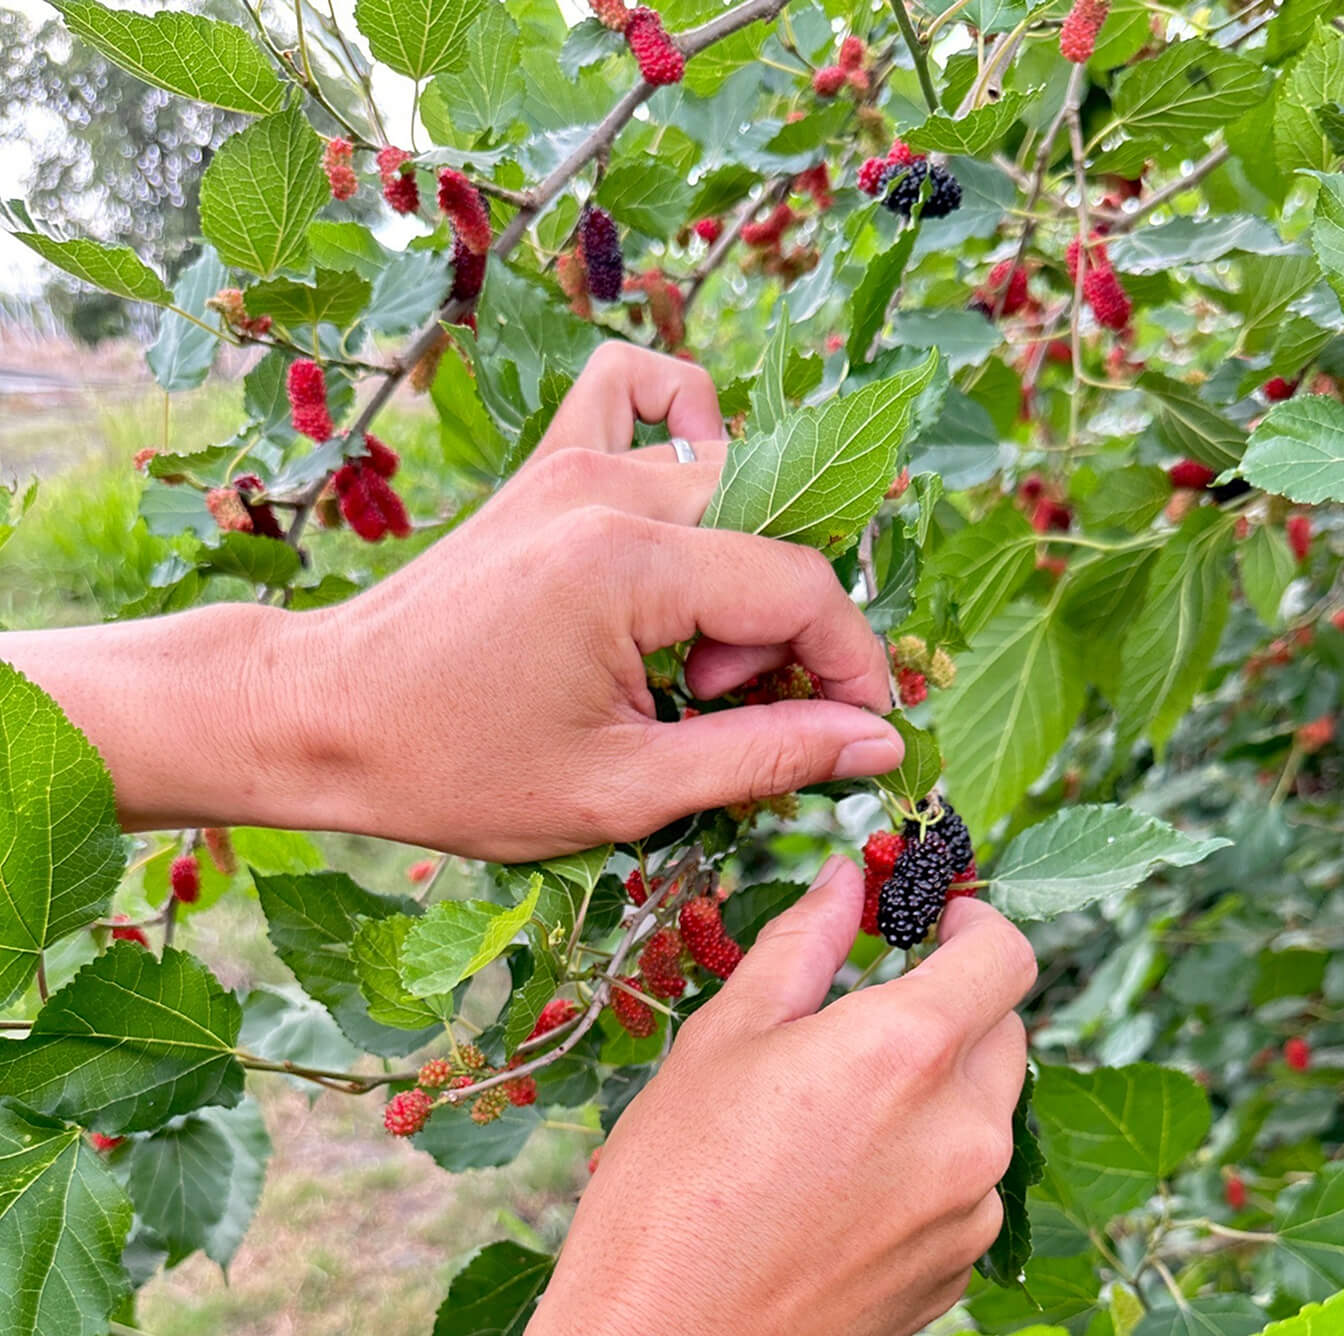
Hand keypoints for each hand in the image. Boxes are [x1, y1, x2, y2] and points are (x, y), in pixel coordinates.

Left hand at [293, 344, 901, 857]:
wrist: (325, 717)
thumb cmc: (454, 767)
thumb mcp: (625, 790)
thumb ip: (764, 756)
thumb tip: (875, 740)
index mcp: (625, 566)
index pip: (801, 588)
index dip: (850, 666)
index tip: (858, 732)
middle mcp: (607, 487)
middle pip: (778, 530)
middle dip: (790, 632)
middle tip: (721, 712)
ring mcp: (575, 461)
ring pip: (731, 475)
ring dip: (743, 569)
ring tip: (681, 660)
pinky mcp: (550, 464)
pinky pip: (643, 393)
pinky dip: (688, 437)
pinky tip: (679, 530)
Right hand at [515, 862, 1035, 1335]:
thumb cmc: (672, 1193)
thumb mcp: (721, 1043)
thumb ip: (801, 948)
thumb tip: (848, 880)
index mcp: (907, 1050)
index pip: (1006, 956)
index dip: (977, 925)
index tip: (935, 924)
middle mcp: (965, 1129)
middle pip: (1005, 1033)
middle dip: (951, 1012)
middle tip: (859, 1030)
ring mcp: (972, 1210)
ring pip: (985, 1117)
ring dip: (936, 1099)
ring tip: (830, 1134)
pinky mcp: (959, 1272)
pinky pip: (966, 1193)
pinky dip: (925, 1176)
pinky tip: (837, 1203)